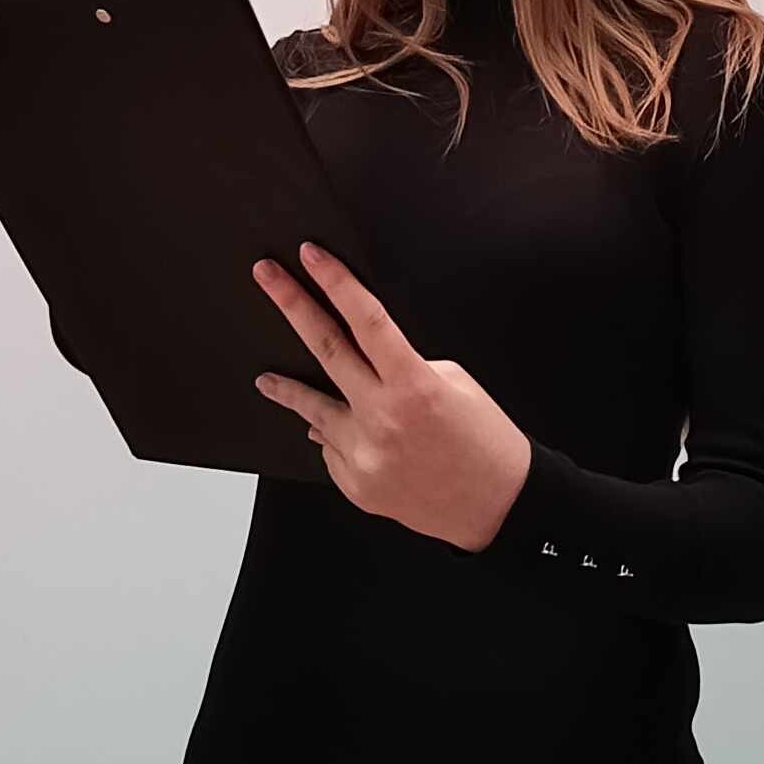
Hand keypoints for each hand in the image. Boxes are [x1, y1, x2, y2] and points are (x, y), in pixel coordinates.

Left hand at [251, 242, 531, 553]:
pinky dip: (339, 438)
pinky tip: (356, 437)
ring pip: (314, 410)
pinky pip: (334, 450)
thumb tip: (361, 369)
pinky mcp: (357, 486)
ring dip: (288, 390)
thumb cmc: (486, 442)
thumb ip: (404, 369)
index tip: (311, 257)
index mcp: (414, 385)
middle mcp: (383, 418)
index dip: (336, 282)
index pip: (366, 320)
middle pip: (326, 348)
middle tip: (266, 276)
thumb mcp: (457, 385)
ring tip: (265, 379)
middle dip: (293, 305)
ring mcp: (365, 455)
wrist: (498, 507)